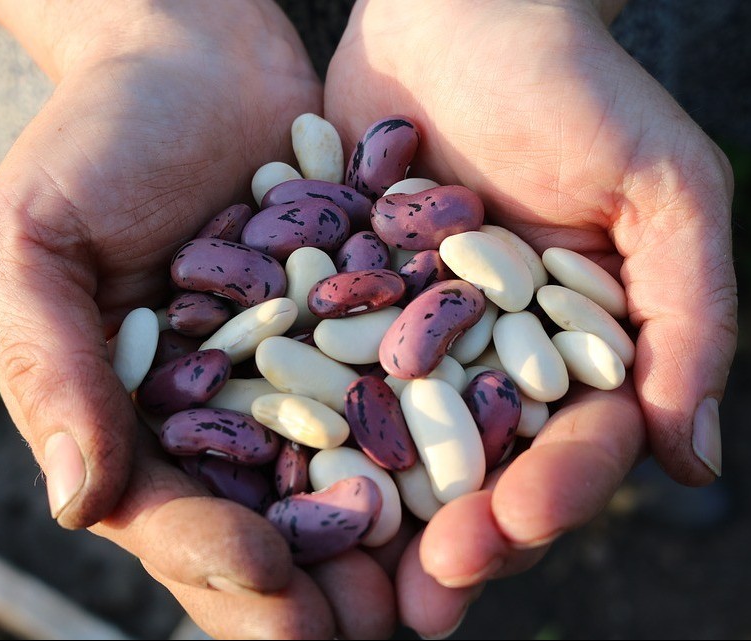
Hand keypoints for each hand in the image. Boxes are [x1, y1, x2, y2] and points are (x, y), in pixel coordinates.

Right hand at [0, 1, 397, 636]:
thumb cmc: (100, 136)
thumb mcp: (41, 238)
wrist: (195, 53)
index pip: (176, 514)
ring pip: (351, 471)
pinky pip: (405, 383)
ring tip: (443, 576)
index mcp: (144, 412)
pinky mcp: (368, 316)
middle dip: (320, 583)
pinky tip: (481, 466)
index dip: (217, 562)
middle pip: (275, 519)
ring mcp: (307, 367)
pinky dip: (438, 425)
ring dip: (394, 532)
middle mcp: (233, 406)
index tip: (274, 590)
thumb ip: (51, 362)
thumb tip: (75, 499)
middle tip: (379, 627)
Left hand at [325, 0, 735, 634]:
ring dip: (370, 508)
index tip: (513, 530)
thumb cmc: (576, 89)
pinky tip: (270, 476)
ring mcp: (408, 334)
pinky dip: (297, 422)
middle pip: (478, 465)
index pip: (572, 445)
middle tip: (420, 602)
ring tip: (342, 568)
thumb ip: (690, 319)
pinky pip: (319, 371)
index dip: (551, 496)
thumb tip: (694, 461)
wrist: (466, 15)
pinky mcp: (340, 301)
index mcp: (573, 347)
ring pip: (394, 440)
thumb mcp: (663, 191)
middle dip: (454, 534)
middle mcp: (489, 354)